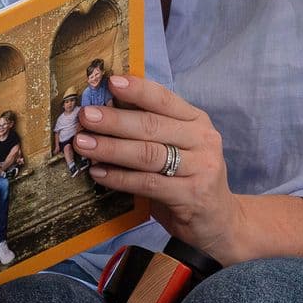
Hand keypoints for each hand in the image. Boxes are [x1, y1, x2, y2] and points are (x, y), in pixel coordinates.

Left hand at [74, 74, 249, 261]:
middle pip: (151, 126)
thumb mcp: (174, 146)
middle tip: (85, 117)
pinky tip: (98, 173)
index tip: (110, 81)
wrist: (219, 221)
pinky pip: (148, 183)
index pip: (164, 99)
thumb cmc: (186, 177)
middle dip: (114, 120)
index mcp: (196, 121)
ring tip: (83, 144)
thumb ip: (147, 128)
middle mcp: (203, 140)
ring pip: (148, 154)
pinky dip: (119, 178)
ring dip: (111, 148)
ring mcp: (201, 168)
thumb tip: (100, 109)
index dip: (137, 90)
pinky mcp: (193, 196)